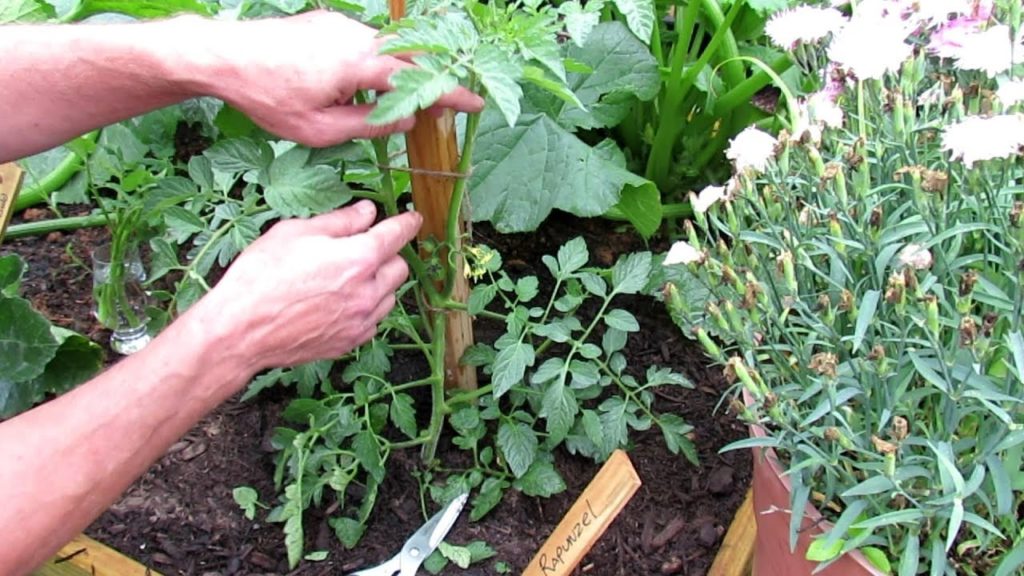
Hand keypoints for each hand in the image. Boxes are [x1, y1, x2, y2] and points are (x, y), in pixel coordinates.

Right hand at [199, 200, 419, 369]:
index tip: (413, 218)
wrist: (240, 330)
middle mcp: (367, 292)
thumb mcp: (296, 232)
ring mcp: (360, 321)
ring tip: (346, 278)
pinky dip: (366, 309)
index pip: (397, 235)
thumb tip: (367, 212)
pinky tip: (340, 303)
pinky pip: (372, 321)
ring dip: (378, 284)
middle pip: (399, 268)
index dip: (407, 223)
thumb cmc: (261, 276)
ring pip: (389, 297)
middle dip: (388, 255)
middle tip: (362, 249)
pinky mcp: (349, 343)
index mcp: (359, 259)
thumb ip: (340, 221)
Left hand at [200, 10, 483, 145]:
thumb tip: (405, 120)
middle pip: (409, 59)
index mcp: (360, 63)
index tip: (476, 102)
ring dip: (397, 76)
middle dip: (429, 84)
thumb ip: (368, 127)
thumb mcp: (319, 130)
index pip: (419, 79)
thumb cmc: (267, 97)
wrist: (223, 55)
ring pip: (386, 51)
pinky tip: (361, 87)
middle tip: (442, 109)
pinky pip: (363, 43)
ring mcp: (342, 24)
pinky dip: (374, 64)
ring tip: (397, 105)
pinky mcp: (327, 21)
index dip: (451, 93)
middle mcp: (357, 36)